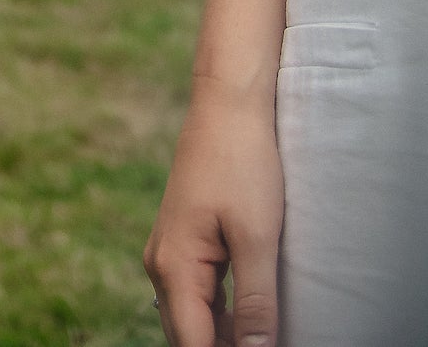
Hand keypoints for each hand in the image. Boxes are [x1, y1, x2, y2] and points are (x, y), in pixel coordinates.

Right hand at [145, 75, 283, 346]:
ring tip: (264, 340)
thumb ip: (256, 301)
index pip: (194, 345)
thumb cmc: (243, 163)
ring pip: (194, 317)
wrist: (227, 105)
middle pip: (189, 336)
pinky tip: (252, 319)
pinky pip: (199, 295)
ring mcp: (170, 253)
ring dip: (225, 336)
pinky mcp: (185, 242)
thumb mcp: (257, 236)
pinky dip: (223, 315)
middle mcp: (163, 265)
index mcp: (175, 267)